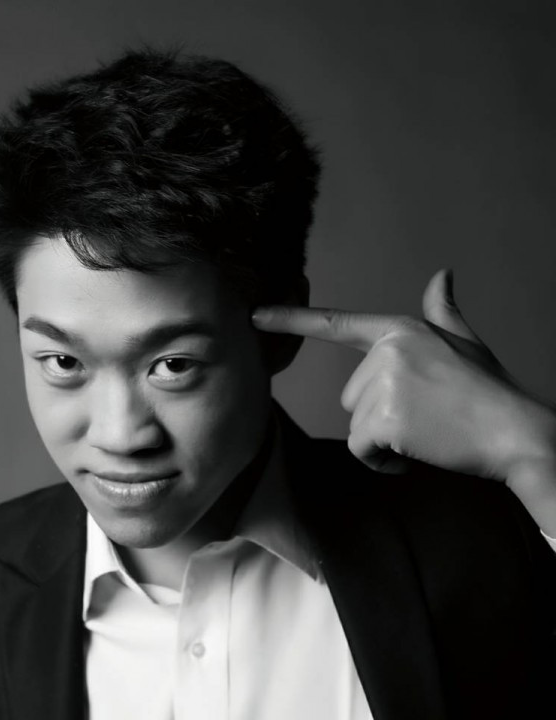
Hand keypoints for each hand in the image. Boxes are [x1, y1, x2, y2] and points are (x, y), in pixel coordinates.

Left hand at [252, 269, 555, 534]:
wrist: (515, 432)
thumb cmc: (488, 391)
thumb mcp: (464, 342)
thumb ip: (443, 311)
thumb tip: (442, 274)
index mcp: (399, 330)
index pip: (337, 323)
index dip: (292, 319)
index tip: (255, 315)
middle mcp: (386, 351)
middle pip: (350, 395)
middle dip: (379, 413)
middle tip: (423, 416)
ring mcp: (384, 383)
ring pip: (355, 423)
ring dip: (382, 438)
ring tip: (424, 432)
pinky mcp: (385, 418)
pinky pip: (361, 448)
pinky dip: (382, 462)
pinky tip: (414, 454)